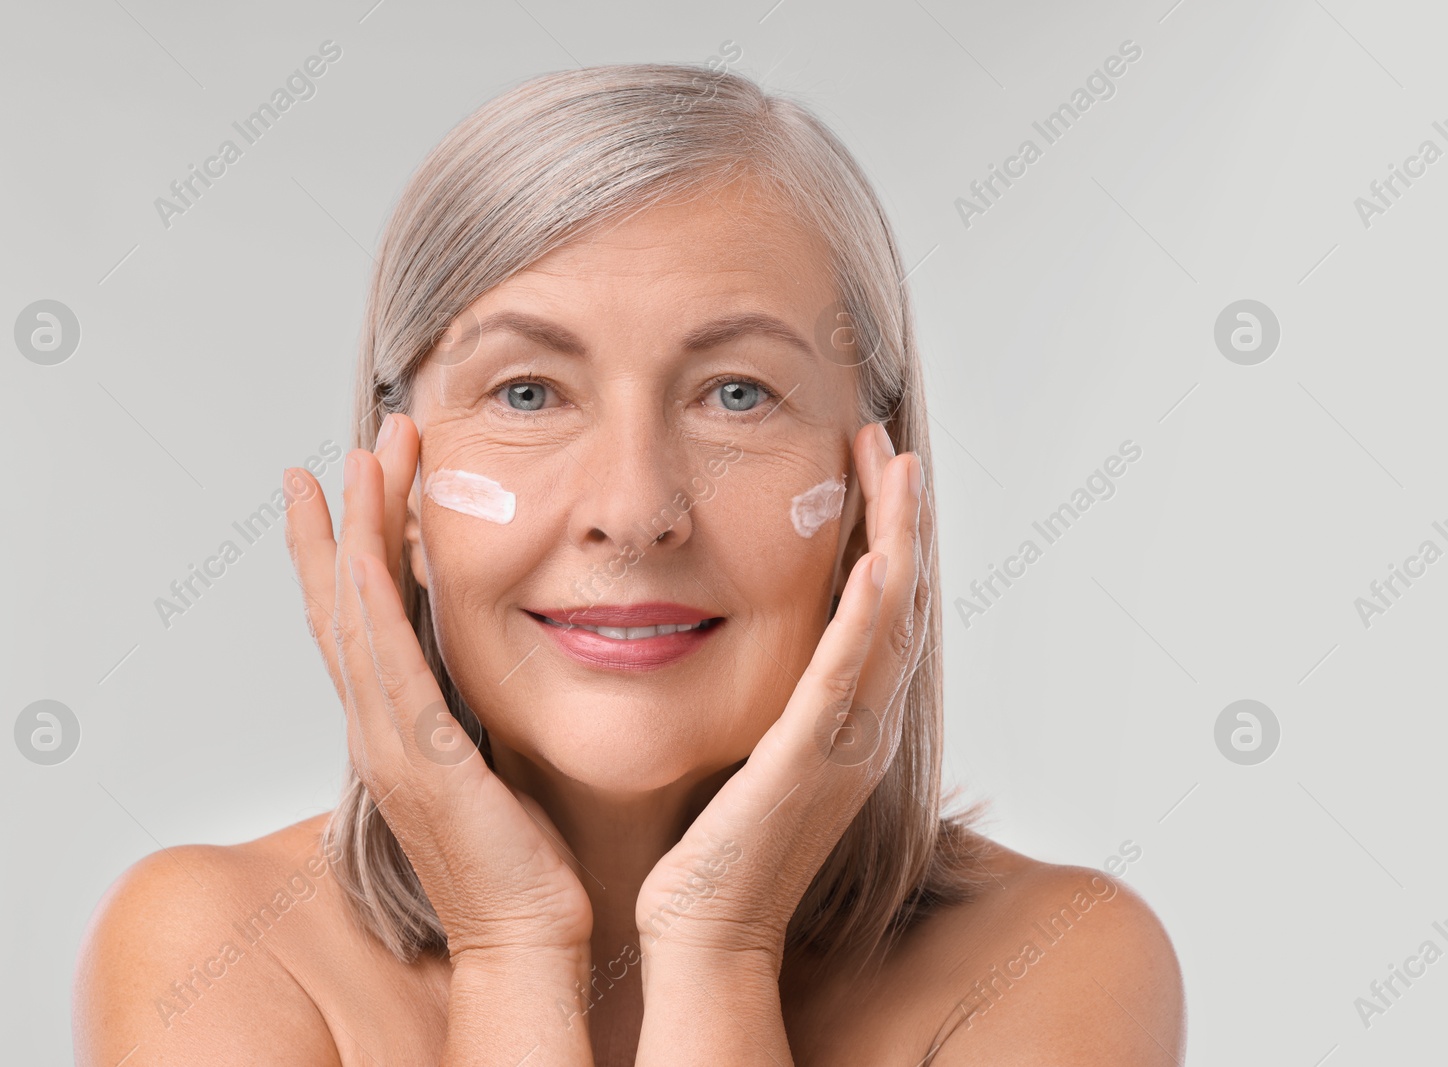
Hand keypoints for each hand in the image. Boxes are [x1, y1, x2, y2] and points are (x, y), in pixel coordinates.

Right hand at [283, 413, 593, 963]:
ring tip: (357, 462)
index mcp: (396, 726)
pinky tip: (365, 553)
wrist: (527, 938)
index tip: (348, 483)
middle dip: (345, 518)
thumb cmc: (521, 861)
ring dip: (353, 534)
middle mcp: (378, 728)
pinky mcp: (424, 761)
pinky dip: (369, 607)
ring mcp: (391, 744)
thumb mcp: (492, 760)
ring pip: (354, 619)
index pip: (356, 620)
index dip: (343, 548)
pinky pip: (388, 670)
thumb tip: (494, 655)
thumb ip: (476, 707)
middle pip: (339, 604)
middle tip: (354, 444)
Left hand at [634, 421, 931, 966]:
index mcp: (847, 719)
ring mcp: (845, 743)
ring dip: (897, 540)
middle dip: (899, 516)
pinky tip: (875, 564)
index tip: (868, 467)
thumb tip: (745, 636)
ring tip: (896, 468)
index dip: (884, 533)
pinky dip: (866, 620)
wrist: (708, 929)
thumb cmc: (716, 849)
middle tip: (888, 443)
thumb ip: (771, 696)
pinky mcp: (808, 761)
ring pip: (889, 623)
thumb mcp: (754, 749)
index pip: (879, 608)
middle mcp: (862, 725)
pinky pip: (845, 679)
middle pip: (900, 600)